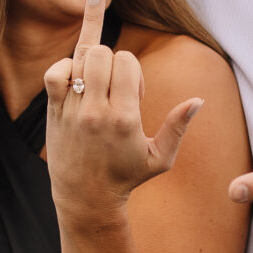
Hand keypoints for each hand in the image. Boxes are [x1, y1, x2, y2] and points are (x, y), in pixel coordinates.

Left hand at [44, 0, 203, 230]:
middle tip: (114, 86)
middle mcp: (96, 111)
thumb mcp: (160, 158)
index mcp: (124, 118)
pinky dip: (65, 67)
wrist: (86, 197)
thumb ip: (177, 127)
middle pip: (103, 55)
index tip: (134, 93)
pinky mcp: (55, 112)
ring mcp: (73, 110)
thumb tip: (198, 100)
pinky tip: (76, 75)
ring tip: (98, 79)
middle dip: (114, 63)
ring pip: (81, 59)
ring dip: (93, 63)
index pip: (127, 62)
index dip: (133, 70)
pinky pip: (54, 74)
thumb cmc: (126, 176)